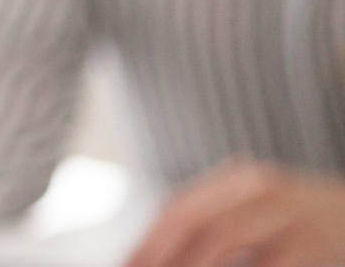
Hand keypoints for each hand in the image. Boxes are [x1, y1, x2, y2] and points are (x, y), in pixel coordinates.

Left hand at [125, 159, 344, 266]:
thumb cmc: (301, 222)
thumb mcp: (257, 209)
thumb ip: (213, 222)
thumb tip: (151, 258)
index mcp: (240, 179)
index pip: (178, 208)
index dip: (146, 242)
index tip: (125, 266)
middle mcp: (262, 189)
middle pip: (196, 223)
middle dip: (162, 257)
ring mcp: (290, 215)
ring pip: (225, 241)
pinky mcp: (312, 244)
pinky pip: (267, 266)